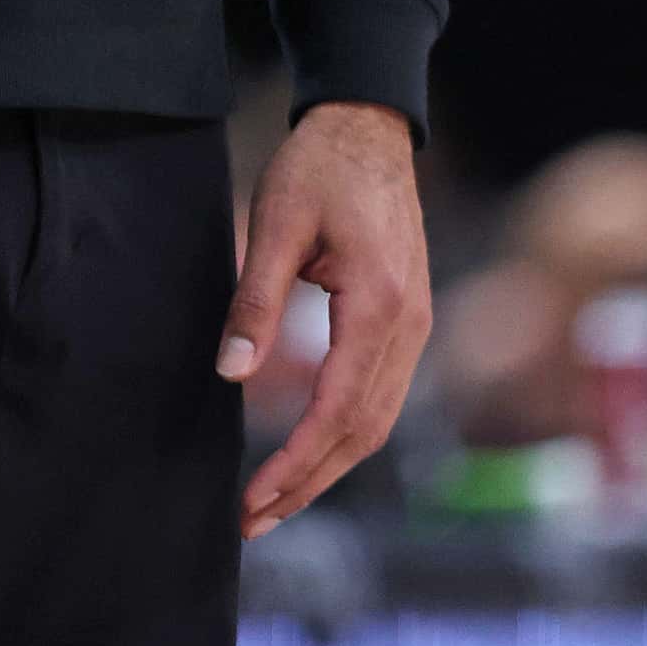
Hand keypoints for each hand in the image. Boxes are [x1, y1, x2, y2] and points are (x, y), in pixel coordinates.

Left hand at [215, 98, 429, 538]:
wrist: (368, 125)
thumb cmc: (319, 167)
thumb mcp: (276, 224)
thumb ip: (255, 300)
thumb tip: (230, 372)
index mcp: (379, 305)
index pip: (337, 410)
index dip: (294, 464)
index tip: (253, 498)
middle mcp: (409, 326)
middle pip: (363, 433)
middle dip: (308, 484)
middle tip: (252, 520)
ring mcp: (416, 325)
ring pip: (377, 422)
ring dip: (327, 467)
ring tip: (274, 500)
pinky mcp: (408, 320)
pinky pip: (382, 395)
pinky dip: (346, 435)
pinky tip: (311, 450)